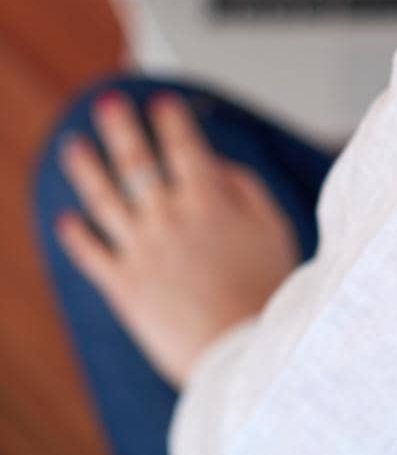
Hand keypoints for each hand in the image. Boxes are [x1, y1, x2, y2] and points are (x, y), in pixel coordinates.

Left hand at [55, 88, 301, 391]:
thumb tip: (214, 165)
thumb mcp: (274, 227)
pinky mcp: (123, 287)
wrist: (243, 352)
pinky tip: (65, 220)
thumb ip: (244, 188)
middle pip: (136, 161)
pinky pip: (92, 254)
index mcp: (208, 200)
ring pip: (103, 200)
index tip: (162, 101)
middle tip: (107, 103)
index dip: (171, 119)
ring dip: (85, 169)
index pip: (183, 145)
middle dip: (120, 127)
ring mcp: (142, 251)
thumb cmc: (268, 290)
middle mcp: (169, 218)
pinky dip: (75, 236)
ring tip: (72, 145)